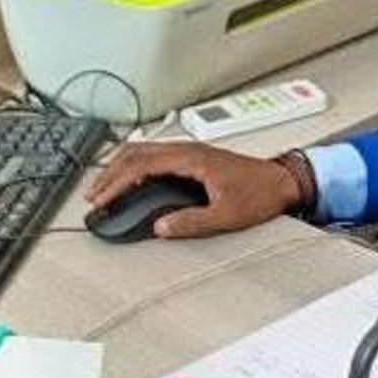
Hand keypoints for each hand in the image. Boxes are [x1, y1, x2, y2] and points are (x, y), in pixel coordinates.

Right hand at [83, 138, 302, 240]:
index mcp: (192, 158)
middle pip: (136, 153)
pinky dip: (135, 167)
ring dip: (120, 168)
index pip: (141, 165)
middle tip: (94, 197)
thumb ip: (192, 222)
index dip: (117, 183)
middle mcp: (188, 149)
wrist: (283, 181)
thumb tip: (161, 227)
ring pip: (143, 151)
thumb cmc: (261, 193)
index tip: (101, 200)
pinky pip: (155, 156)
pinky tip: (130, 181)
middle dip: (110, 174)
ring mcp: (190, 151)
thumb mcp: (227, 215)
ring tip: (104, 189)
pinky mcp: (193, 157)